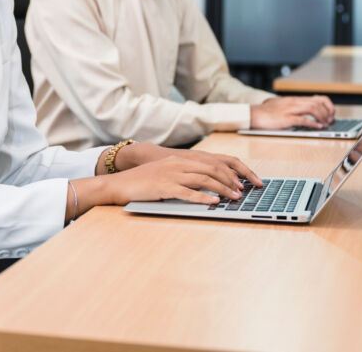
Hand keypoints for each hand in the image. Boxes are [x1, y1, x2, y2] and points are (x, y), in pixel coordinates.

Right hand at [102, 154, 255, 204]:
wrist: (119, 184)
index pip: (211, 162)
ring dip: (222, 189)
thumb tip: (203, 187)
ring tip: (234, 197)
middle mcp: (177, 164)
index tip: (241, 181)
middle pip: (211, 169)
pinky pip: (188, 193)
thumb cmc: (141, 182)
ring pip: (204, 180)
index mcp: (179, 160)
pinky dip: (203, 198)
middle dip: (230, 180)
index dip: (228, 172)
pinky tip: (214, 203)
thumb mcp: (164, 174)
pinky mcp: (164, 187)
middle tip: (242, 190)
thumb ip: (182, 176)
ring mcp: (171, 175)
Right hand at [250, 96, 334, 130]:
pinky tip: (317, 128)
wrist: (252, 114)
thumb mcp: (280, 104)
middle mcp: (294, 102)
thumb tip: (300, 112)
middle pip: (318, 103)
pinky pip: (303, 120)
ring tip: (325, 124)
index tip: (331, 113)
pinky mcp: (286, 118)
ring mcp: (290, 110)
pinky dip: (313, 124)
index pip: (317, 98)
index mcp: (294, 99)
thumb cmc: (265, 112)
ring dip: (322, 117)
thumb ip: (290, 106)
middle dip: (328, 112)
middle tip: (330, 121)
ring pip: (313, 109)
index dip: (328, 105)